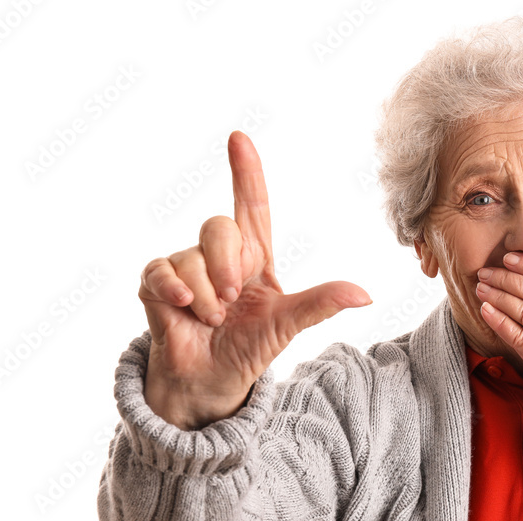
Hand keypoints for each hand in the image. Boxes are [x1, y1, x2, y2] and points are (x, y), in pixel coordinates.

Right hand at [137, 131, 371, 428]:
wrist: (212, 381)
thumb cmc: (249, 347)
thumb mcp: (287, 324)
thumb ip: (321, 304)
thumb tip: (366, 294)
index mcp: (253, 256)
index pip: (251, 205)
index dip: (246, 172)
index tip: (240, 138)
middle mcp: (218, 254)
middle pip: (219, 227)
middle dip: (227, 266)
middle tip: (232, 302)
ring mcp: (186, 266)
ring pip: (191, 257)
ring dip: (206, 295)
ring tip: (212, 319)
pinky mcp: (157, 283)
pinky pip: (161, 271)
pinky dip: (174, 290)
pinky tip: (184, 307)